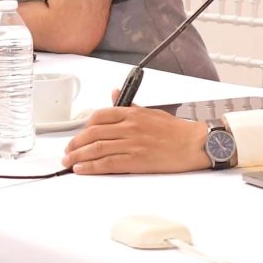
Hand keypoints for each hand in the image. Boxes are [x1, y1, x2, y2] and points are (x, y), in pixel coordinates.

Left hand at [63, 104, 211, 174]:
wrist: (194, 144)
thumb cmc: (176, 130)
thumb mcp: (151, 112)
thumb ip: (129, 105)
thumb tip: (113, 94)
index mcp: (132, 113)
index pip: (99, 116)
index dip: (84, 127)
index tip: (79, 135)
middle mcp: (129, 127)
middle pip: (93, 133)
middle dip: (76, 143)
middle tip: (68, 151)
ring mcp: (131, 144)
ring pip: (96, 149)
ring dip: (78, 156)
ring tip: (69, 162)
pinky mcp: (136, 160)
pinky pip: (107, 163)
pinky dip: (91, 166)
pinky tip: (82, 169)